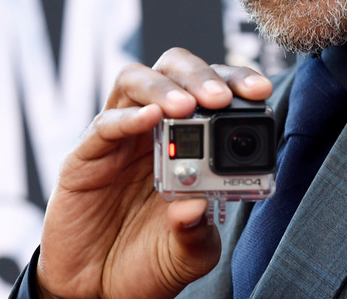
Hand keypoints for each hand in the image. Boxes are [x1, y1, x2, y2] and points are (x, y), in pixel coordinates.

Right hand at [34, 48, 272, 298]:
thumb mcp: (187, 255)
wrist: (98, 291)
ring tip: (186, 107)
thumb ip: (198, 234)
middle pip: (173, 69)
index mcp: (187, 140)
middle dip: (200, 74)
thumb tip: (197, 207)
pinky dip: (126, 117)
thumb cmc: (146, 263)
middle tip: (220, 96)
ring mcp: (118, 139)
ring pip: (135, 81)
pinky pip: (103, 124)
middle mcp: (153, 128)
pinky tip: (148, 120)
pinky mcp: (85, 157)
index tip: (260, 90)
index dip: (235, 81)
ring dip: (163, 87)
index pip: (211, 89)